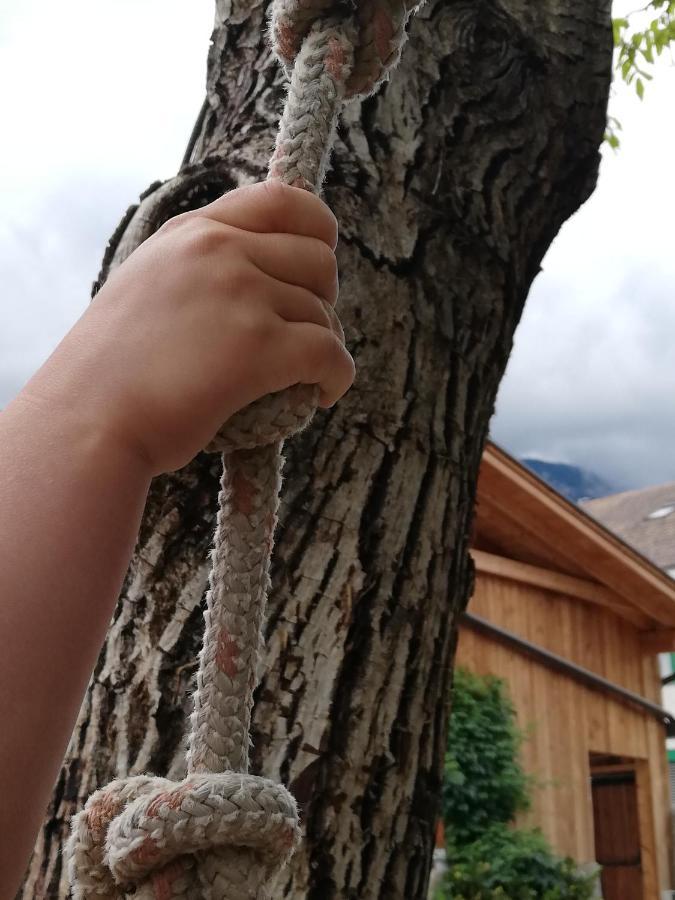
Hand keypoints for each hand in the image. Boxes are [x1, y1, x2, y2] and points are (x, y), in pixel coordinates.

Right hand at [23, 181, 354, 473]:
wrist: (87, 421)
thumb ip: (196, 269)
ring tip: (300, 376)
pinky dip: (337, 377)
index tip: (317, 264)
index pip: (281, 200)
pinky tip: (323, 394)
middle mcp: (219, 250)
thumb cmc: (110, 372)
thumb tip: (251, 273)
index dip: (316, 230)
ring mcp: (241, 294)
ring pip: (323, 313)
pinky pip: (330, 353)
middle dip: (322, 298)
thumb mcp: (147, 287)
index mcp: (192, 232)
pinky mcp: (259, 346)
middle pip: (318, 259)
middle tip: (300, 333)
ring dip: (323, 346)